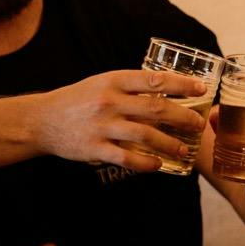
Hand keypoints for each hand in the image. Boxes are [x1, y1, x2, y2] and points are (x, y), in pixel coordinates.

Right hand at [32, 69, 207, 170]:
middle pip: (156, 109)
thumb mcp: (101, 83)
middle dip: (183, 117)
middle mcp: (109, 101)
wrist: (42, 120)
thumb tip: (165, 90)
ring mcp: (102, 126)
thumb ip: (128, 87)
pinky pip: (127, 158)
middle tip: (199, 125)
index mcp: (113, 81)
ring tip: (184, 150)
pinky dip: (146, 163)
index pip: (154, 80)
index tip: (202, 89)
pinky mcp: (95, 148)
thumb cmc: (77, 100)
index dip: (181, 85)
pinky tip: (158, 165)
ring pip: (145, 135)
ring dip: (169, 144)